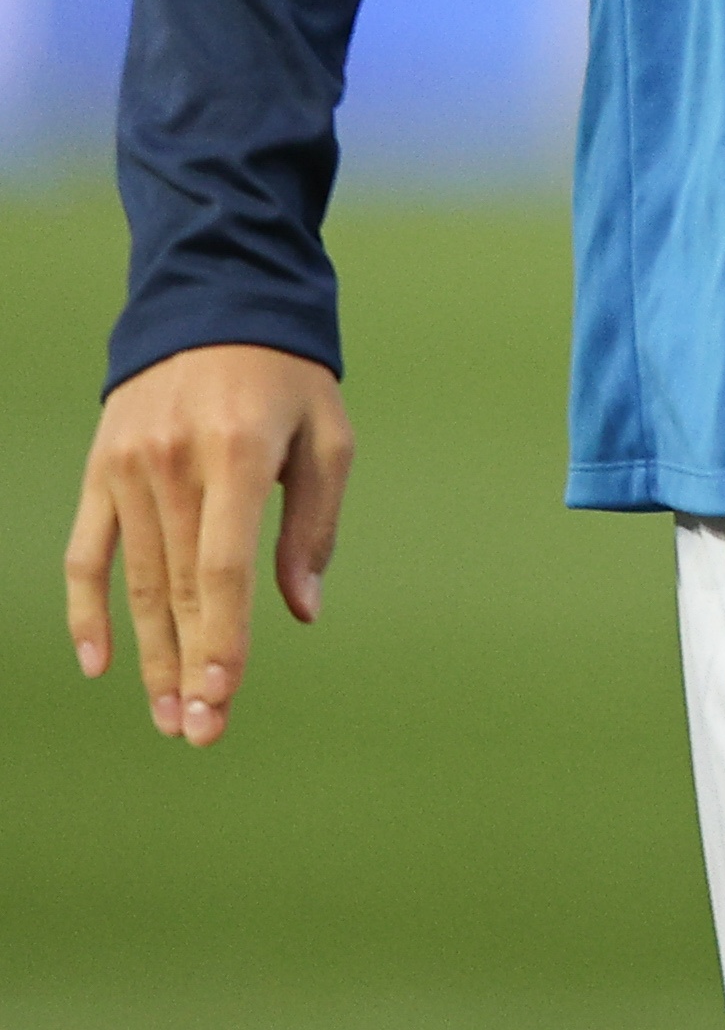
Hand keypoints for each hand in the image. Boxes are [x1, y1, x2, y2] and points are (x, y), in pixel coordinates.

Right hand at [64, 343, 350, 746]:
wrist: (216, 303)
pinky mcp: (101, 472)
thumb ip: (313, 525)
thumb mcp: (327, 436)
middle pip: (176, 589)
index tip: (224, 693)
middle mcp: (171, 465)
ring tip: (170, 715)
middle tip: (201, 732)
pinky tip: (99, 662)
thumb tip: (302, 610)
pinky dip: (87, 610)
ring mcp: (127, 470)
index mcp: (234, 454)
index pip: (220, 567)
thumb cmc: (289, 377)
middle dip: (189, 666)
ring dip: (148, 656)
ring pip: (135, 583)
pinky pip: (85, 553)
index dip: (221, 636)